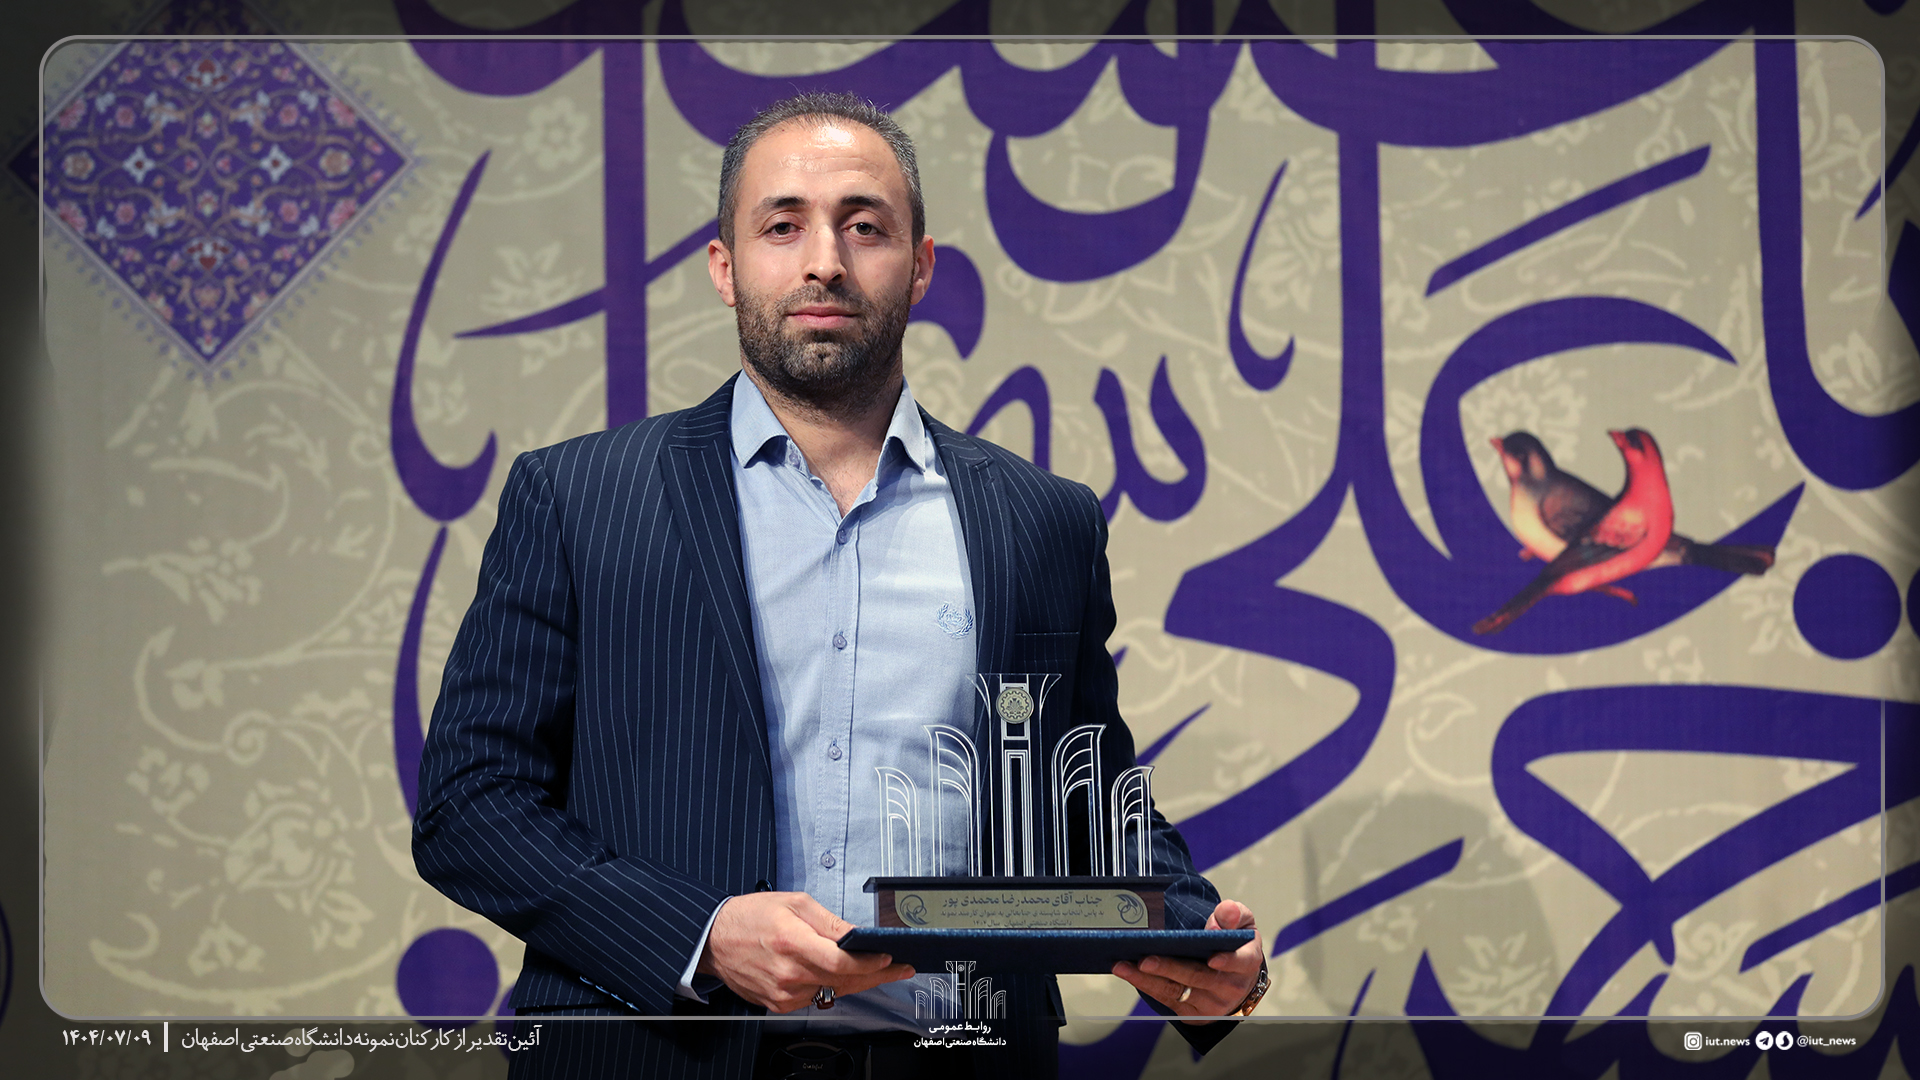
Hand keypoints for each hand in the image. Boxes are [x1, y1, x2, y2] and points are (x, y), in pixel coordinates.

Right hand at [696, 891, 914, 1012]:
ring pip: (831, 990)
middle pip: (843, 980)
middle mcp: (788, 973)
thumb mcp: (794, 904)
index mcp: (792, 943)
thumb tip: (856, 935)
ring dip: (851, 979)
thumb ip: (829, 922)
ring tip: (868, 966)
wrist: (713, 940)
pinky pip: (814, 997)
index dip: (869, 963)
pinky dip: (828, 985)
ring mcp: (783, 993)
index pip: (841, 962)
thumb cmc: (749, 917)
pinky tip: (831, 972)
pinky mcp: (778, 1005)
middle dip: (876, 975)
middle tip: (900, 968)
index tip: (889, 958)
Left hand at [1111, 899, 1262, 1024]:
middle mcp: (1230, 988)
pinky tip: (1128, 972)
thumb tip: (1226, 914)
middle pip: (1197, 977)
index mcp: (1246, 963)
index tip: (1213, 960)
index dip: (1228, 961)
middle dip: (1169, 969)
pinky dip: (1145, 985)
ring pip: (1176, 991)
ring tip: (1124, 966)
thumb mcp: (1242, 924)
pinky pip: (1166, 1000)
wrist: (1235, 977)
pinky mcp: (1192, 1013)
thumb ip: (1235, 914)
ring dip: (1147, 979)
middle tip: (1146, 959)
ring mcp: (1210, 1004)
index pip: (1240, 963)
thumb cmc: (1236, 945)